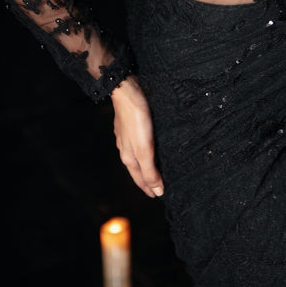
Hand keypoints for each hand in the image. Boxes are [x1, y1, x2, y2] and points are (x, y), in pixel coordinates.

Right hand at [110, 76, 164, 197]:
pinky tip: (149, 148)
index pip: (141, 180)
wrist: (126, 91)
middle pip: (138, 170)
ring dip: (146, 167)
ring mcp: (126, 137)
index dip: (150, 188)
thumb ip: (149, 169)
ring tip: (155, 171)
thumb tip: (157, 191)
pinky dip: (145, 152)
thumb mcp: (144, 147)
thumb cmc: (136, 118)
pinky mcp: (130, 125)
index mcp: (129, 157)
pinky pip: (138, 145)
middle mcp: (126, 149)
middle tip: (158, 188)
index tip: (159, 196)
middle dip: (147, 181)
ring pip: (137, 158)